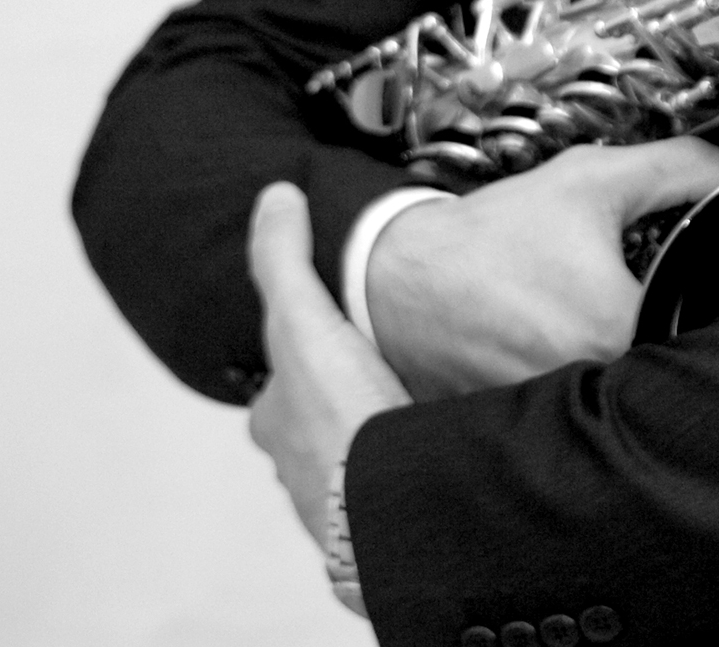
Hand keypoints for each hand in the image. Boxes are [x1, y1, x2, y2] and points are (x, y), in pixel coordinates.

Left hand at [247, 183, 408, 546]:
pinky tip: (442, 442)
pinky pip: (397, 483)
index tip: (338, 332)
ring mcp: (343, 502)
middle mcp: (301, 467)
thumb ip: (284, 260)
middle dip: (347, 397)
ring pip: (359, 456)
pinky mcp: (385, 525)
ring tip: (425, 401)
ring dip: (383, 435)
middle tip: (388, 368)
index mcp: (279, 420)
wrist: (389, 513)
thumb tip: (276, 194)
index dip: (309, 349)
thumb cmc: (340, 421)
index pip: (285, 378)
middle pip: (319, 421)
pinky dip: (413, 464)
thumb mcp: (303, 321)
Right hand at [367, 137, 718, 398]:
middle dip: (678, 323)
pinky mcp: (532, 431)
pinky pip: (587, 411)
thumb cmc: (498, 228)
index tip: (708, 272)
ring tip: (610, 322)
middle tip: (659, 293)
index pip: (704, 312)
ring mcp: (560, 417)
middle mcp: (593, 387)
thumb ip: (681, 168)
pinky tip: (576, 352)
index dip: (716, 287)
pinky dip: (593, 387)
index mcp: (618, 327)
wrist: (401, 276)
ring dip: (637, 361)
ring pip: (632, 388)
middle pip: (673, 357)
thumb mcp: (594, 178)